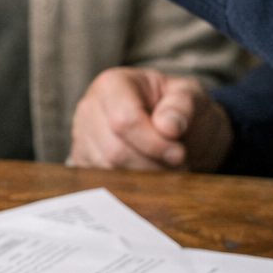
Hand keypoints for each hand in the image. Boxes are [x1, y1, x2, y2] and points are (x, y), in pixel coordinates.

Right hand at [69, 68, 232, 171]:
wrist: (170, 126)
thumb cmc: (177, 108)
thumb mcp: (190, 96)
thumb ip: (182, 106)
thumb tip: (168, 127)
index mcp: (112, 84)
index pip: (124, 120)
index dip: (154, 143)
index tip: (179, 153)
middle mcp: (89, 109)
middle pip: (115, 151)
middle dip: (152, 165)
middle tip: (177, 165)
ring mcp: (81, 137)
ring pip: (109, 172)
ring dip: (145, 179)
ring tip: (166, 169)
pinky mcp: (83, 163)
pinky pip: (103, 185)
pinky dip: (131, 188)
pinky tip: (149, 176)